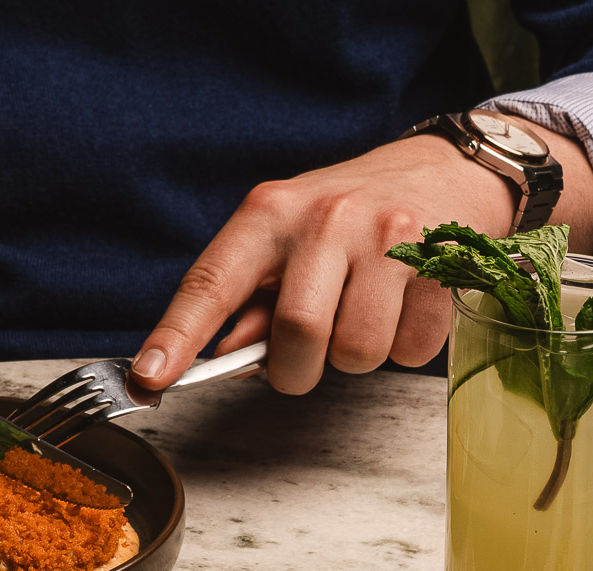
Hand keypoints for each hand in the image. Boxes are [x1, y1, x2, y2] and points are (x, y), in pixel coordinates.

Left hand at [131, 118, 592, 394]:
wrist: (444, 170)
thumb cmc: (350, 214)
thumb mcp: (287, 240)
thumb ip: (251, 300)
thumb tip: (219, 357)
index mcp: (270, 213)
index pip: (212, 282)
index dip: (177, 336)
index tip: (148, 378)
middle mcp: (325, 218)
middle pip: (295, 331)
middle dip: (296, 369)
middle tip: (303, 360)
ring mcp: (386, 236)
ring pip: (355, 349)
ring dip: (354, 360)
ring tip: (361, 321)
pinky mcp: (439, 260)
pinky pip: (410, 347)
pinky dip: (404, 349)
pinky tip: (402, 311)